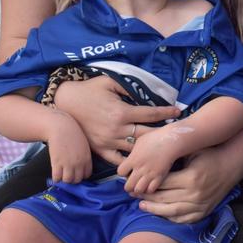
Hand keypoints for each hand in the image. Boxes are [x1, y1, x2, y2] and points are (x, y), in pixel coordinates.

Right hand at [46, 111, 92, 182]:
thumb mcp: (84, 145)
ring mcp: (68, 164)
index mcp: (87, 158)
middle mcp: (79, 163)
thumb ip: (84, 156)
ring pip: (67, 181)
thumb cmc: (72, 133)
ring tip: (60, 174)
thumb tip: (80, 165)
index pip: (87, 175)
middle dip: (72, 179)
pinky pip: (57, 178)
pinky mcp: (57, 163)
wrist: (61, 127)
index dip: (80, 175)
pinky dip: (55, 178)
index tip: (75, 173)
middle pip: (77, 180)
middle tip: (67, 174)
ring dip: (63, 179)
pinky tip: (54, 173)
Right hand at [53, 76, 180, 162]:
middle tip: (174, 132)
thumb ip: (128, 86)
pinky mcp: (100, 149)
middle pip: (147, 134)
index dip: (166, 112)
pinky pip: (118, 160)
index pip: (150, 114)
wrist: (64, 103)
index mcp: (121, 111)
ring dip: (148, 148)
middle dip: (162, 133)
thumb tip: (146, 89)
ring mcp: (108, 141)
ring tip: (160, 147)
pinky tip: (140, 160)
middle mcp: (117, 129)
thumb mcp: (109, 81)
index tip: (178, 111)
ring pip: (135, 149)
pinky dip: (129, 161)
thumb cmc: (89, 89)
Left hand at [118, 127, 181, 195]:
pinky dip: (149, 189)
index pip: (120, 172)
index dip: (123, 172)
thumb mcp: (140, 141)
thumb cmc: (156, 136)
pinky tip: (151, 184)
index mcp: (133, 159)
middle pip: (128, 186)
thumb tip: (130, 156)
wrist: (171, 139)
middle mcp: (140, 168)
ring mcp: (150, 174)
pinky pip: (151, 189)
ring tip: (141, 184)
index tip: (127, 170)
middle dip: (129, 185)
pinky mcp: (160, 176)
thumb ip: (133, 152)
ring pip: (138, 190)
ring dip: (138, 189)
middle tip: (133, 181)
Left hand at [139, 144, 242, 222]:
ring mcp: (200, 205)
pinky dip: (169, 218)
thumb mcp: (192, 151)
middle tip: (134, 194)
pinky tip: (159, 213)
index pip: (162, 184)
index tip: (137, 183)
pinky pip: (182, 219)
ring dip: (154, 210)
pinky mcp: (203, 212)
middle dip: (147, 197)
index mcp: (191, 178)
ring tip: (142, 206)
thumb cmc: (210, 155)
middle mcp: (195, 194)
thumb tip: (150, 162)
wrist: (232, 165)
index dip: (148, 184)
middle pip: (163, 199)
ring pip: (171, 212)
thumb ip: (174, 159)